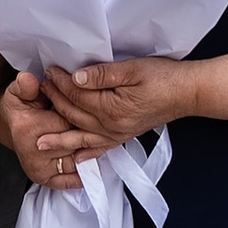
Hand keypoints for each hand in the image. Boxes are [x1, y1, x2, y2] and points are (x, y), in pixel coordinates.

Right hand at [0, 66, 101, 193]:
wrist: (13, 125)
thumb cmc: (20, 106)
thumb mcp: (20, 90)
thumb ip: (26, 84)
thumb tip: (28, 80)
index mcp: (28, 128)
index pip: (68, 121)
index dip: (81, 112)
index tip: (88, 105)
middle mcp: (33, 151)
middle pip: (75, 142)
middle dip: (87, 132)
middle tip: (95, 122)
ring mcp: (39, 168)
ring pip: (76, 160)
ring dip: (89, 151)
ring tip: (98, 139)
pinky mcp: (43, 178)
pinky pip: (68, 180)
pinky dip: (81, 174)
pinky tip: (90, 163)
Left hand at [43, 58, 192, 154]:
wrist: (187, 93)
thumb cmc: (163, 77)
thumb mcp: (133, 69)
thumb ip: (102, 75)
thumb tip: (76, 78)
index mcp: (112, 108)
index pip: (77, 94)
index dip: (61, 82)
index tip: (50, 70)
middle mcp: (111, 126)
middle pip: (75, 114)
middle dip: (56, 100)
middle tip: (41, 89)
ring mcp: (117, 134)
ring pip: (82, 136)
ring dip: (61, 138)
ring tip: (41, 143)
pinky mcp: (124, 136)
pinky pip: (100, 148)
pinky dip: (87, 154)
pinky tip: (76, 159)